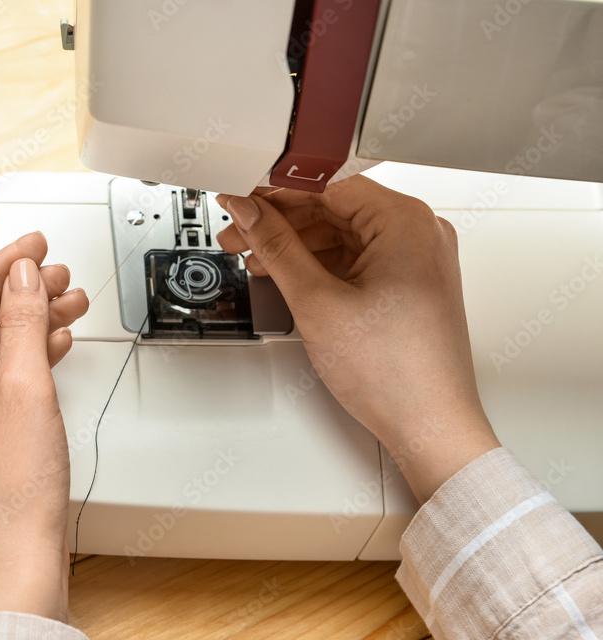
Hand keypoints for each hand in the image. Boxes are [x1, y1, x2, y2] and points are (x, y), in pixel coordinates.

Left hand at [0, 231, 88, 621]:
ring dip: (29, 328)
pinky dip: (26, 363)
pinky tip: (56, 342)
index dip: (1, 267)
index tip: (32, 243)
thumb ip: (24, 323)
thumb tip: (23, 275)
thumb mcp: (26, 391)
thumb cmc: (9, 498)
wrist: (19, 567)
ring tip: (69, 301)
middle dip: (20, 298)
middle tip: (57, 271)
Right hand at [216, 177, 499, 502]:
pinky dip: (319, 264)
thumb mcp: (318, 302)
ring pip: (341, 234)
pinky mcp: (408, 283)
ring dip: (295, 244)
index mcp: (406, 222)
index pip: (327, 184)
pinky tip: (287, 274)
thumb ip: (277, 247)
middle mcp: (418, 233)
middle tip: (238, 232)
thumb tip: (249, 212)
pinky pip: (355, 258)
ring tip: (254, 257)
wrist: (429, 426)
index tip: (241, 196)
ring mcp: (415, 259)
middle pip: (333, 207)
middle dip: (280, 220)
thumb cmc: (396, 374)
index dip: (275, 190)